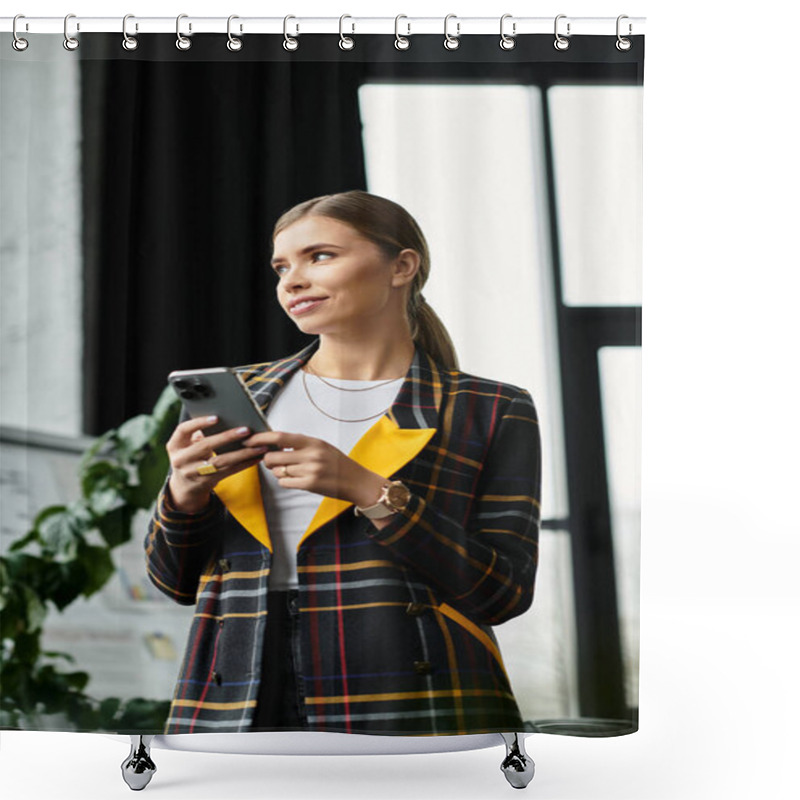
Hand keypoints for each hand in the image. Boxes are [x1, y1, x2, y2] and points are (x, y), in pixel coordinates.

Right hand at [166, 416, 271, 513]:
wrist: (184, 486)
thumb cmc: (191, 457)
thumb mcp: (187, 445)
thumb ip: (199, 433)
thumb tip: (226, 417)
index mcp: (175, 445)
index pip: (183, 430)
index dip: (199, 423)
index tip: (216, 418)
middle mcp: (181, 459)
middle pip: (205, 446)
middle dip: (227, 437)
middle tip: (246, 430)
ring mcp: (192, 473)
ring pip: (221, 461)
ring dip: (243, 453)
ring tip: (259, 446)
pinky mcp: (206, 482)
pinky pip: (228, 471)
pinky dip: (244, 464)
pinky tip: (256, 457)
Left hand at [244, 431, 385, 507]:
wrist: (357, 481)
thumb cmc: (338, 463)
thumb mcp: (322, 447)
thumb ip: (301, 444)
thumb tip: (273, 443)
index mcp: (313, 441)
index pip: (279, 436)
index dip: (261, 438)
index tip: (249, 440)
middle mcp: (311, 454)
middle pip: (273, 456)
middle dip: (267, 460)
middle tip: (270, 461)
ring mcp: (310, 470)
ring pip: (278, 471)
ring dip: (278, 472)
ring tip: (290, 471)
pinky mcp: (310, 485)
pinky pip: (285, 483)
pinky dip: (285, 482)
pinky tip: (295, 480)